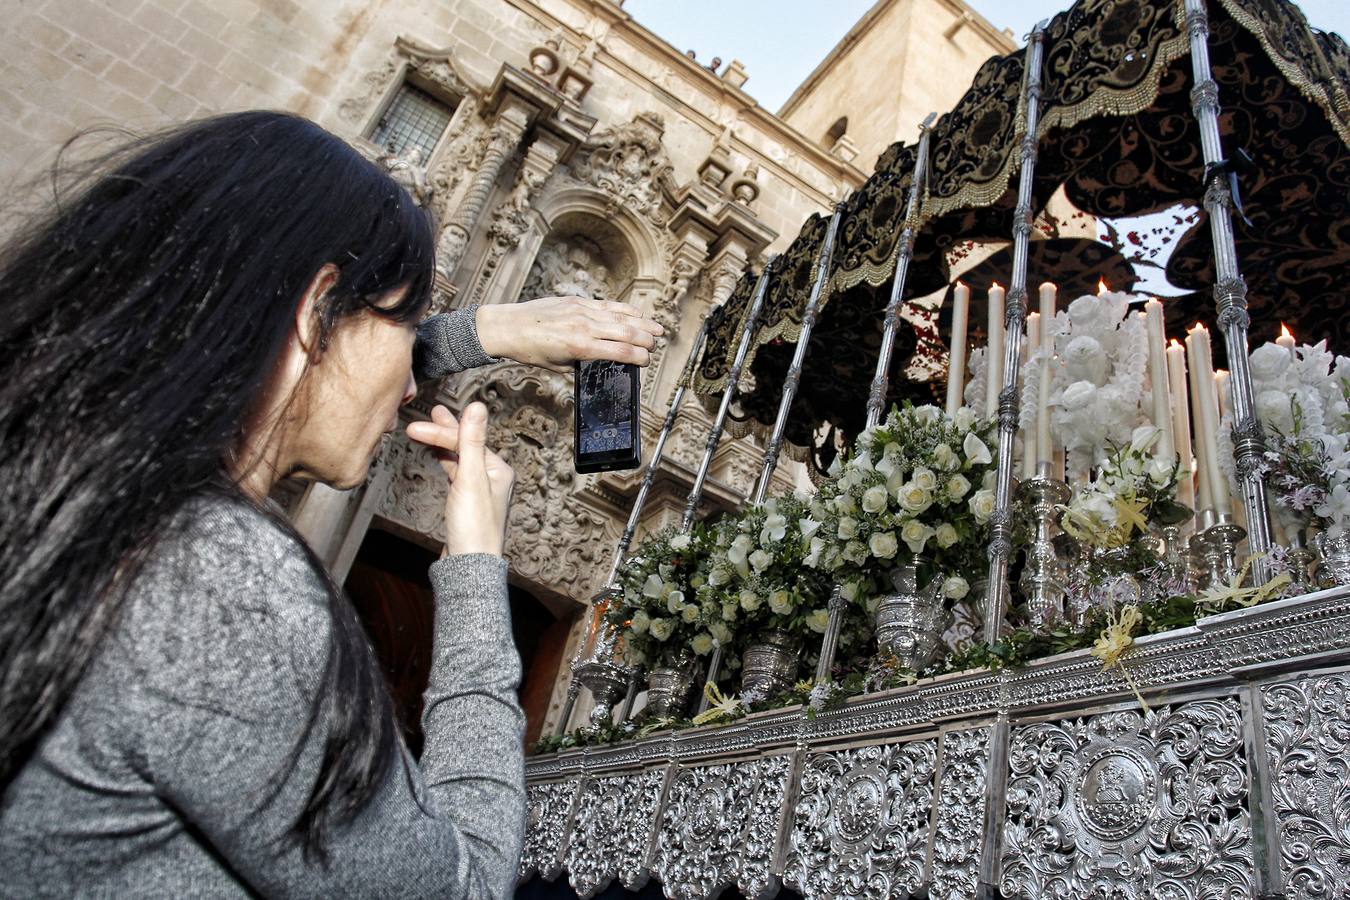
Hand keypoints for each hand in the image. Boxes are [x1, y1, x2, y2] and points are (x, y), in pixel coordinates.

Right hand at [405, 403, 513, 556]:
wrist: (468, 565)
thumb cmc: (474, 527)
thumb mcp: (470, 478)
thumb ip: (471, 440)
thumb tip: (477, 407)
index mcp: (499, 470)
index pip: (468, 441)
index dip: (442, 432)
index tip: (416, 427)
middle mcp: (493, 478)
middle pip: (465, 447)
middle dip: (445, 431)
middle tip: (430, 415)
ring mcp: (479, 490)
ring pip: (459, 459)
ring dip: (443, 444)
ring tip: (428, 430)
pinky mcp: (466, 502)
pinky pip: (456, 474)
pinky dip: (445, 462)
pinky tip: (438, 456)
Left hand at [474, 296, 664, 372]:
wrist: (507, 327)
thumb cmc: (528, 350)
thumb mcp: (557, 366)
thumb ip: (580, 364)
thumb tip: (598, 364)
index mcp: (581, 347)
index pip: (621, 351)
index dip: (639, 358)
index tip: (646, 362)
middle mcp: (584, 326)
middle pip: (627, 332)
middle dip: (646, 340)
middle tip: (656, 346)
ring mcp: (581, 310)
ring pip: (621, 316)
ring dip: (642, 323)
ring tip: (657, 329)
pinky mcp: (576, 301)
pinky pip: (607, 305)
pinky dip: (625, 310)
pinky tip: (636, 314)